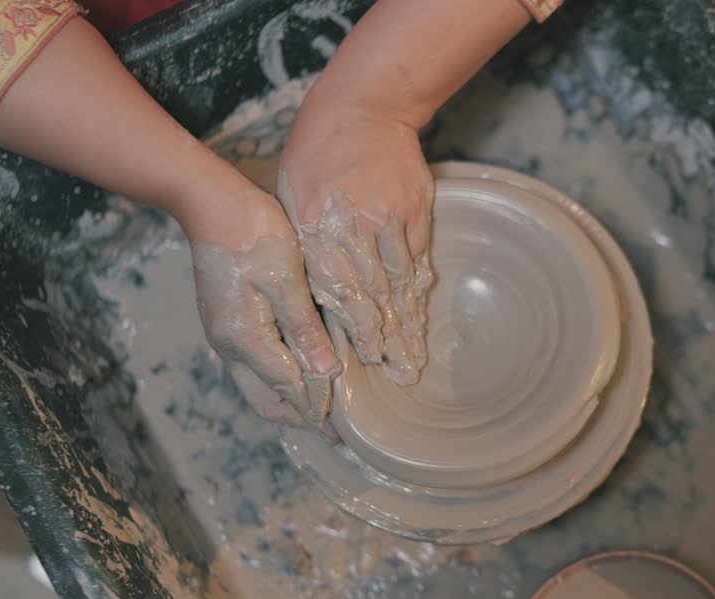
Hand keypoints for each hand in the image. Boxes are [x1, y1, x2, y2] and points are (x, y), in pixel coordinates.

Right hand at [177, 184, 338, 426]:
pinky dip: (279, 376)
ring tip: (322, 405)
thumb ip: (304, 328)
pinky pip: (254, 364)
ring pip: (258, 385)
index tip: (345, 427)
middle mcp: (230, 345)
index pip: (288, 389)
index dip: (318, 410)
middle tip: (335, 428)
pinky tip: (302, 369)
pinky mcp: (227, 321)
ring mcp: (225, 334)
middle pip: (265, 400)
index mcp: (244, 339)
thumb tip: (324, 372)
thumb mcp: (286, 279)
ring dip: (288, 399)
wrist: (210, 202)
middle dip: (300, 417)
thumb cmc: (252, 233)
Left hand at [276, 97, 434, 385]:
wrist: (363, 108)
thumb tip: (319, 301)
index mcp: (319, 226)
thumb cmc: (315, 155)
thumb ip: (307, 248)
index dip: (358, 327)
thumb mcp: (292, 198)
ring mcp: (391, 218)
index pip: (340, 289)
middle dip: (389, 338)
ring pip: (401, 280)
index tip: (369, 358)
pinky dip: (419, 288)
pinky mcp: (416, 210)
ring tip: (416, 356)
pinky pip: (417, 257)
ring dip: (410, 322)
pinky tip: (422, 314)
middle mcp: (357, 226)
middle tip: (402, 373)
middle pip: (375, 294)